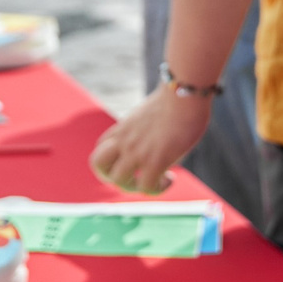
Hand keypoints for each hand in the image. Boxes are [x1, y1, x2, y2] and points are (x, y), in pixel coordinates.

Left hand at [89, 82, 211, 193]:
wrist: (185, 92)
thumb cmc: (177, 99)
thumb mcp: (152, 114)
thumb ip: (146, 127)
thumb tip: (158, 135)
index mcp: (122, 128)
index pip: (101, 148)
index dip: (112, 160)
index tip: (132, 161)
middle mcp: (124, 140)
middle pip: (97, 165)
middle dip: (112, 177)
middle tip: (134, 177)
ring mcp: (137, 152)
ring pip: (118, 181)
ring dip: (135, 187)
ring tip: (154, 181)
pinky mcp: (155, 161)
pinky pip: (146, 187)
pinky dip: (157, 189)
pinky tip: (169, 179)